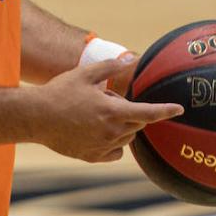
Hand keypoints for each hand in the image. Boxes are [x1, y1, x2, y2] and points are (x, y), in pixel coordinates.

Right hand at [33, 57, 182, 162]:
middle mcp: (110, 132)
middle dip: (131, 112)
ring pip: (126, 138)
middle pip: (137, 124)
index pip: (147, 113)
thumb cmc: (60, 92)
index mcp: (112, 111)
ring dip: (122, 127)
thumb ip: (110, 67)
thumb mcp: (85, 74)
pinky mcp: (92, 157)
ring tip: (97, 114)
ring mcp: (101, 146)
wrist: (36, 117)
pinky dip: (114, 144)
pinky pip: (114, 152)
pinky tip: (99, 132)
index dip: (166, 111)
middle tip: (107, 100)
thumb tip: (129, 58)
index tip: (179, 109)